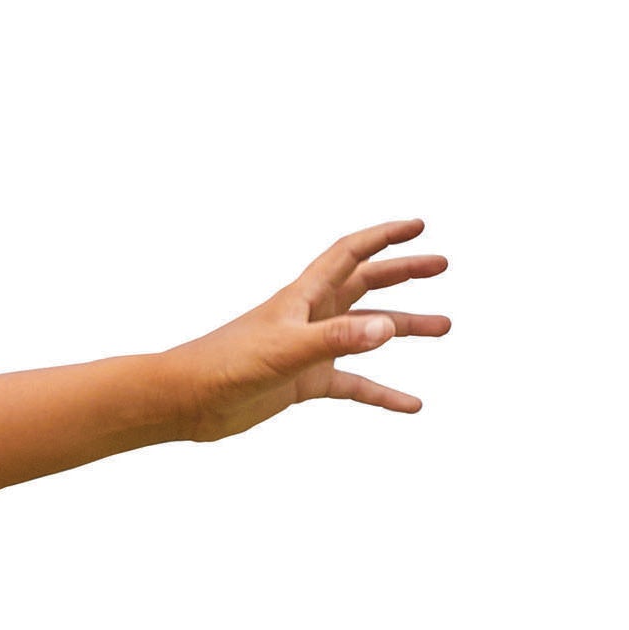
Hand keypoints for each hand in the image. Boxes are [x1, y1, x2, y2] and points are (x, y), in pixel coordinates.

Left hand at [163, 218, 451, 443]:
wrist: (186, 400)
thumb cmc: (225, 366)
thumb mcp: (287, 349)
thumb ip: (337, 338)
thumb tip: (389, 328)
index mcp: (303, 297)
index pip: (350, 254)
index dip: (384, 236)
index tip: (419, 225)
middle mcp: (309, 317)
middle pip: (364, 285)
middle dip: (403, 273)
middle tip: (441, 265)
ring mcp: (307, 349)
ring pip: (365, 332)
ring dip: (402, 327)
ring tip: (443, 326)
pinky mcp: (302, 382)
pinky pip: (353, 384)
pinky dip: (382, 392)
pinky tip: (410, 404)